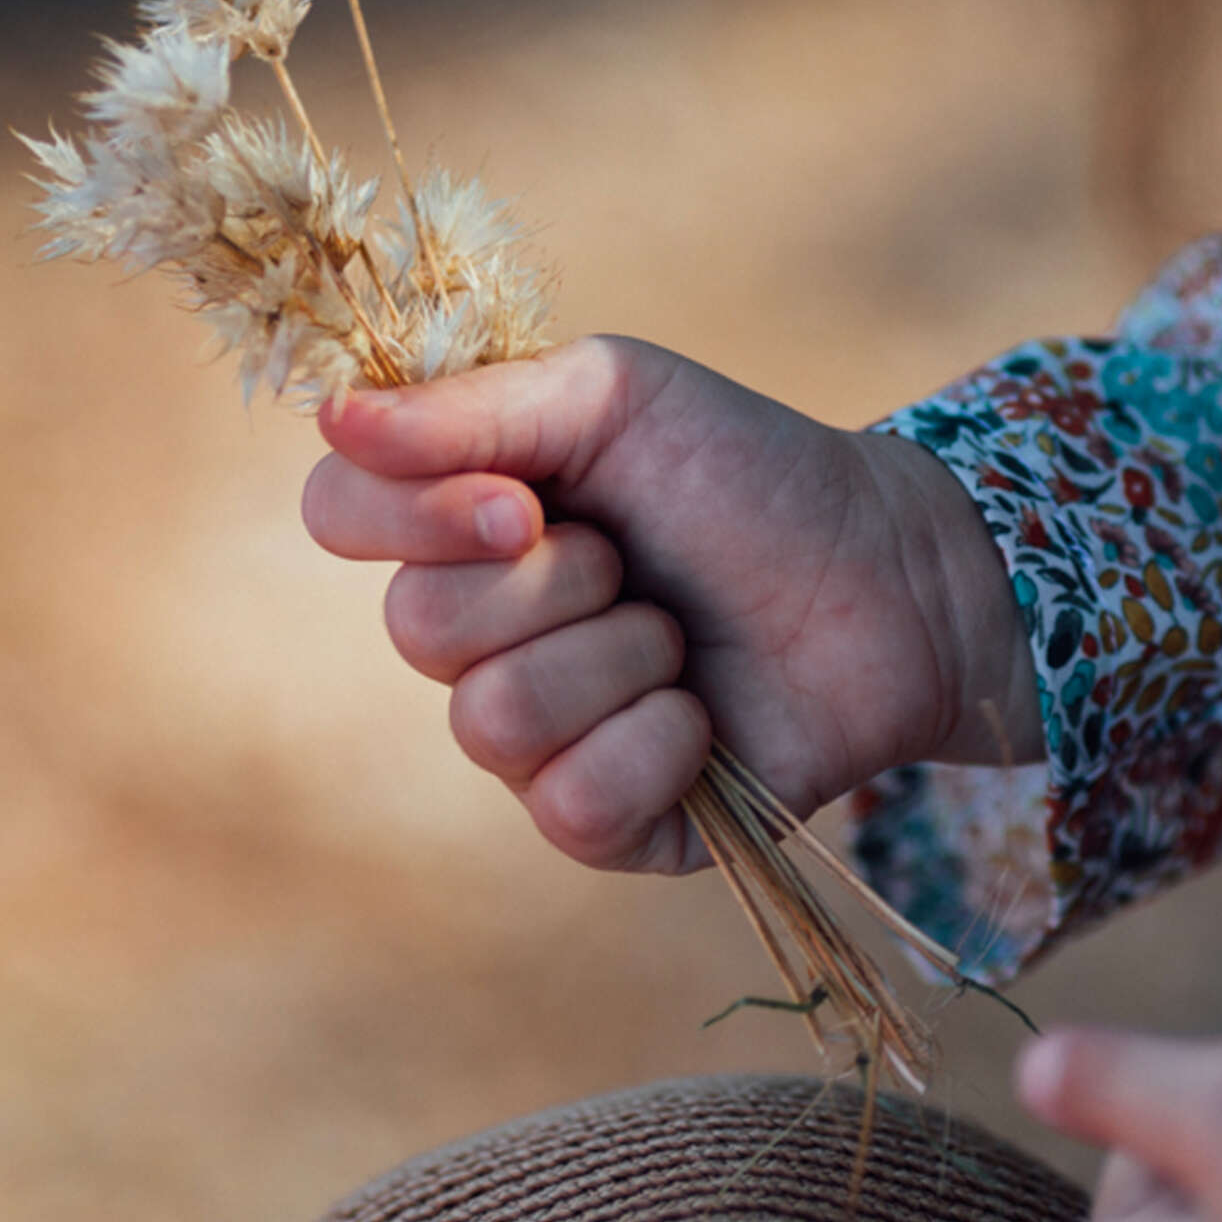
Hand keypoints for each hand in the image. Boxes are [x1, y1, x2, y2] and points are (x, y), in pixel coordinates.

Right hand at [301, 337, 1039, 872]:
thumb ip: (477, 406)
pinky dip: (657, 745)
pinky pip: (572, 804)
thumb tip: (329, 416)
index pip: (341, 516)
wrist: (891, 573)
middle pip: (417, 630)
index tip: (524, 502)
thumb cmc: (752, 476)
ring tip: (684, 633)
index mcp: (467, 523)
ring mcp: (540, 738)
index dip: (414, 516)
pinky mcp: (609, 822)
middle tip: (638, 560)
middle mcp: (482, 636)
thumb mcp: (618, 398)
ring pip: (493, 722)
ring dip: (619, 657)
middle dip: (556, 582)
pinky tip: (707, 717)